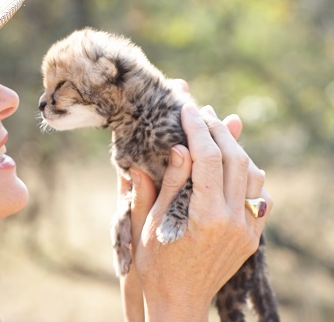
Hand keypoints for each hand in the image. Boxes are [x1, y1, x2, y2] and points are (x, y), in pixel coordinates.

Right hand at [118, 103, 272, 320]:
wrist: (178, 301)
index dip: (197, 129)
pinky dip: (248, 175)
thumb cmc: (155, 264)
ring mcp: (248, 230)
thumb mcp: (150, 222)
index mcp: (205, 217)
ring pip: (254, 175)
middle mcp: (233, 222)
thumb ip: (165, 184)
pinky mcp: (253, 237)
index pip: (208, 159)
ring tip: (217, 132)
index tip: (187, 109)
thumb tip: (178, 147)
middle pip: (236, 160)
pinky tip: (232, 166)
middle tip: (203, 113)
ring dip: (237, 150)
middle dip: (219, 131)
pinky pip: (260, 197)